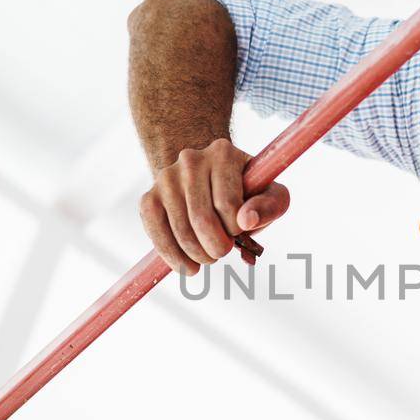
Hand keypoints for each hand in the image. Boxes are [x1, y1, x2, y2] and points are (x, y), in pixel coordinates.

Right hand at [139, 138, 289, 274]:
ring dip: (198, 256)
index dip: (236, 229)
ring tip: (207, 257)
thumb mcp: (270, 194)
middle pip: (202, 220)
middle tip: (222, 251)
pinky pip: (156, 233)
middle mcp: (190, 160)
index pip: (228, 205)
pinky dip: (173, 257)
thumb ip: (270, 205)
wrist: (209, 183)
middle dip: (217, 247)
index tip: (238, 230)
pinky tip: (186, 266)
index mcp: (223, 153)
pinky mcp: (149, 197)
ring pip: (181, 231)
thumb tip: (246, 220)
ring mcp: (166, 178)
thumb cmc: (245, 193)